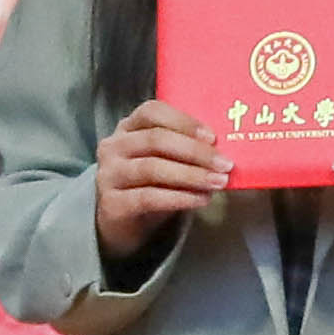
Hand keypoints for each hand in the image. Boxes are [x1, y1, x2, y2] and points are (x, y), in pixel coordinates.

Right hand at [92, 99, 229, 259]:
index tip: (213, 136)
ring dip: (192, 175)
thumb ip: (185, 149)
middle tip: (225, 164)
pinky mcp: (111, 204)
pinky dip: (180, 198)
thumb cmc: (150, 183)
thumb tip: (225, 150)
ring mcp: (109, 175)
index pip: (152, 112)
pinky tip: (201, 199)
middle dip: (196, 151)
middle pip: (156, 140)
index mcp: (128, 127)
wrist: (122, 222)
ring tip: (218, 182)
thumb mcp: (165, 160)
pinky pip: (148, 197)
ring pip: (153, 168)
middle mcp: (113, 147)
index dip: (184, 122)